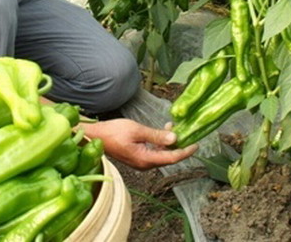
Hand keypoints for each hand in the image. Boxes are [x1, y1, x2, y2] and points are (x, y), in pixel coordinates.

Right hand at [80, 118, 197, 169]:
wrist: (94, 137)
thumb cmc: (112, 132)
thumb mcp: (136, 130)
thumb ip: (156, 135)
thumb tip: (174, 139)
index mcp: (145, 159)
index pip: (172, 158)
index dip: (185, 151)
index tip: (196, 144)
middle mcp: (144, 164)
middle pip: (167, 157)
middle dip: (178, 145)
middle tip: (185, 132)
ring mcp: (140, 162)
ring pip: (160, 154)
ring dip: (168, 143)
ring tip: (172, 127)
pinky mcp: (136, 157)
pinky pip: (153, 152)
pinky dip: (159, 143)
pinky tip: (160, 132)